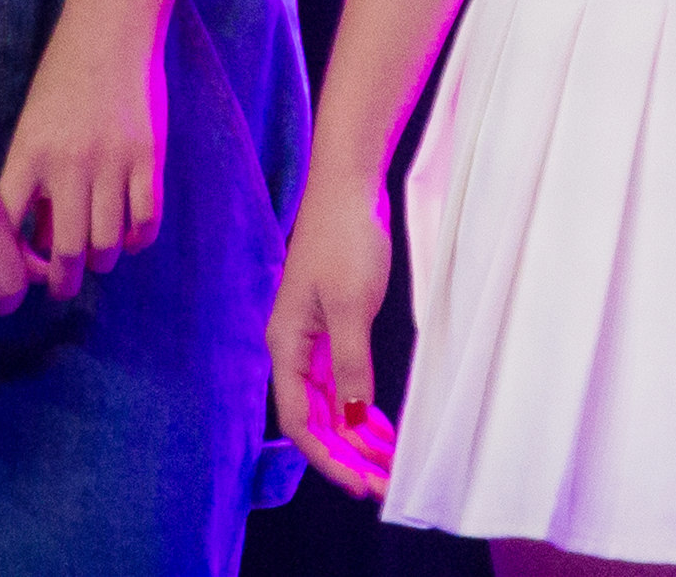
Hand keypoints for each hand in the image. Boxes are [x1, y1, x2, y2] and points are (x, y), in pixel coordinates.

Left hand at [0, 13, 165, 297]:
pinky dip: (137, 239)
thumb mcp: (34, 124)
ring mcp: (112, 162)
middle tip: (61, 288)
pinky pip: (145, 220)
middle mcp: (69, 164)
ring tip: (96, 260)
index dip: (12, 265)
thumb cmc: (63, 77)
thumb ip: (32, 178)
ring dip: (101, 260)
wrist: (109, 27)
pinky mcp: (148, 157)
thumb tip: (35, 238)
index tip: (16, 281)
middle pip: (65, 250)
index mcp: (30, 153)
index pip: (12, 227)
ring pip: (107, 242)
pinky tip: (129, 236)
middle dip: (62, 282)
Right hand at [268, 170, 399, 499]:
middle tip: (386, 487)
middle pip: (316, 420)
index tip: (363, 485)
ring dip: (358, 438)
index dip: (329, 459)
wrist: (347, 189)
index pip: (300, 422)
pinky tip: (383, 429)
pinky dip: (362, 410)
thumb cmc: (344, 239)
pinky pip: (344, 385)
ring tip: (391, 466)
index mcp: (285, 346)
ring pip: (332, 406)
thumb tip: (352, 420)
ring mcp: (313, 340)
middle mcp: (293, 350)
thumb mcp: (352, 308)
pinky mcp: (333, 329)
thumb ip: (350, 367)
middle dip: (348, 457)